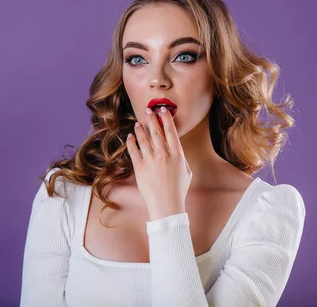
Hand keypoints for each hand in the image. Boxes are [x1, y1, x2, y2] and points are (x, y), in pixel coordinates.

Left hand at [126, 106, 192, 220]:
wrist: (166, 205)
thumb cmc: (178, 190)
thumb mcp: (186, 171)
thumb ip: (180, 157)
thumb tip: (175, 147)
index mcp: (177, 154)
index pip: (171, 131)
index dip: (166, 118)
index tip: (162, 110)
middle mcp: (163, 154)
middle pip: (156, 131)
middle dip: (152, 119)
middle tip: (148, 111)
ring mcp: (151, 160)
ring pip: (144, 138)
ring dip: (140, 129)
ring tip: (138, 123)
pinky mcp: (140, 168)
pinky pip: (133, 150)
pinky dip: (131, 142)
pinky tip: (130, 136)